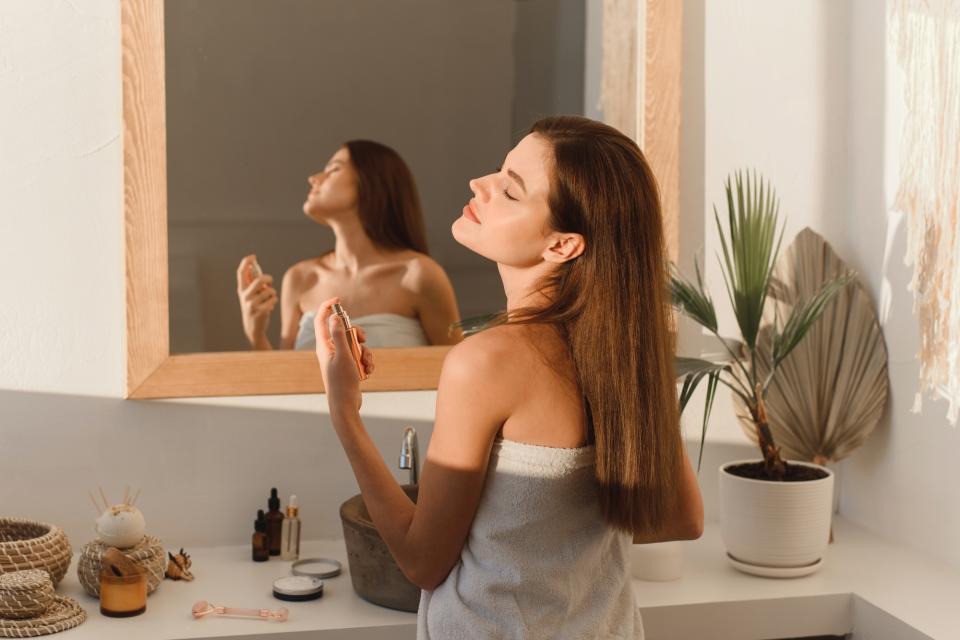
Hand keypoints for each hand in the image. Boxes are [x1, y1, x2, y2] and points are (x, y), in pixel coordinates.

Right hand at [236, 254, 276, 347]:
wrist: (253, 329)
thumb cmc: (254, 308)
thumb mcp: (250, 295)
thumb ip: (252, 282)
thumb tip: (253, 265)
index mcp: (241, 290)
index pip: (241, 273)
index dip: (246, 262)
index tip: (253, 256)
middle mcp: (244, 296)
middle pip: (259, 280)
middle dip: (268, 279)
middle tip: (270, 281)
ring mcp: (252, 304)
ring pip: (269, 291)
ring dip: (272, 294)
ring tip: (269, 299)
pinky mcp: (260, 312)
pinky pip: (273, 300)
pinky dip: (274, 301)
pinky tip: (270, 306)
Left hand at [314, 296, 374, 415]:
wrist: (346, 405)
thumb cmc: (342, 383)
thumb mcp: (343, 356)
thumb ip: (339, 335)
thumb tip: (335, 316)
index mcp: (324, 346)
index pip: (321, 320)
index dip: (327, 307)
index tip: (338, 299)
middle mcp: (330, 351)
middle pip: (344, 331)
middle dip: (357, 334)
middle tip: (362, 339)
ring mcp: (340, 359)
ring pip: (355, 345)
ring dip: (365, 352)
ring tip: (366, 365)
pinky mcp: (348, 366)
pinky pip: (360, 357)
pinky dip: (366, 362)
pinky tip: (367, 372)